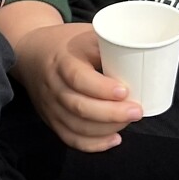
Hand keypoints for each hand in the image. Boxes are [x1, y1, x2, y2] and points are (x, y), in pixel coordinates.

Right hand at [0, 1, 140, 151]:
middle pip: (79, 107)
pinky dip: (93, 144)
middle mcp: (53, 85)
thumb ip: (111, 46)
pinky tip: (114, 139)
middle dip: (112, 114)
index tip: (125, 91)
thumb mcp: (87, 35)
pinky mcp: (52, 119)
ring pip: (76, 126)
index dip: (102, 89)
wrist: (32, 54)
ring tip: (128, 121)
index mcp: (62, 61)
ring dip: (106, 129)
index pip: (78, 78)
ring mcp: (50, 105)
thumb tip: (146, 60)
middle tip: (137, 111)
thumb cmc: (68, 44)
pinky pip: (70, 138)